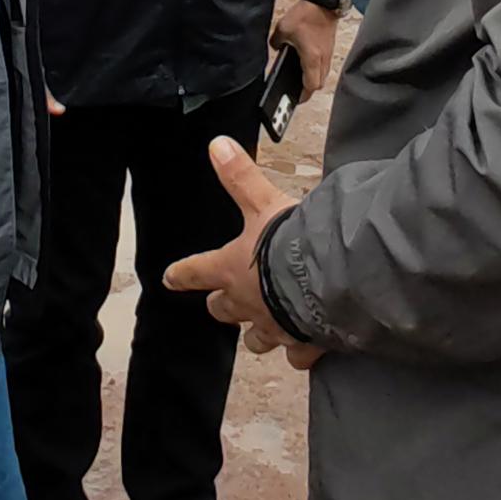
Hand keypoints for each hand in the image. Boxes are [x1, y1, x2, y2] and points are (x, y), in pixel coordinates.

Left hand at [162, 140, 321, 368]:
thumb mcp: (263, 202)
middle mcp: (247, 302)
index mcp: (231, 268)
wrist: (330, 279)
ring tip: (264, 328)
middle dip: (221, 307)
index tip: (170, 278)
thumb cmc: (291, 241)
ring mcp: (274, 326)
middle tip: (221, 302)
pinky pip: (296, 355)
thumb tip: (216, 145)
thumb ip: (240, 177)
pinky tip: (306, 347)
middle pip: (223, 311)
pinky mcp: (303, 343)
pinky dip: (300, 351)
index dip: (182, 274)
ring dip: (257, 333)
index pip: (197, 271)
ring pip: (255, 339)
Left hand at [269, 0, 341, 121]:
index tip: (294, 99)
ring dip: (313, 79)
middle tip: (296, 91)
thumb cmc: (306, 15)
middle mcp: (322, 59)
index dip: (303, 95)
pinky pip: (324, 64)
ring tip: (300, 79)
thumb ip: (276, 42)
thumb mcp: (283, 29)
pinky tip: (306, 63)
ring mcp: (328, 53)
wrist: (323, 1)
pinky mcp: (329, 47)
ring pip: (322, 74)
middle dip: (308, 90)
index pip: (311, 86)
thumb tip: (276, 47)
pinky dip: (316, 68)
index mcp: (311, 58)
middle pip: (318, 83)